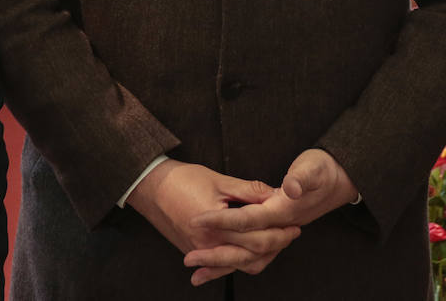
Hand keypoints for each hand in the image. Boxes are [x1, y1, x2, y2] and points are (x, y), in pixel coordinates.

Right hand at [125, 159, 299, 285]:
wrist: (150, 188)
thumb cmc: (183, 179)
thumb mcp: (219, 180)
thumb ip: (249, 191)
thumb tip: (275, 194)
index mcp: (217, 228)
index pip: (257, 237)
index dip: (279, 232)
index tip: (294, 224)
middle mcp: (209, 246)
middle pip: (252, 255)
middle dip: (275, 245)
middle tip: (292, 233)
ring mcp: (200, 253)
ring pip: (238, 265)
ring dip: (260, 256)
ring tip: (277, 243)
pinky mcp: (194, 252)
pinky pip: (222, 265)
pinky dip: (238, 262)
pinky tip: (251, 257)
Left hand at [183, 149, 357, 273]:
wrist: (340, 181)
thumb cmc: (322, 170)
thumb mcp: (311, 168)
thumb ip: (300, 178)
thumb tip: (290, 189)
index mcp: (283, 210)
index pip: (247, 219)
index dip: (221, 220)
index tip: (195, 219)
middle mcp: (280, 227)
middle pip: (245, 249)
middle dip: (216, 255)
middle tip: (189, 257)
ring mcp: (277, 235)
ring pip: (248, 259)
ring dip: (222, 267)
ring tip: (195, 273)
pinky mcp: (274, 236)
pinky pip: (252, 257)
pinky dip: (233, 264)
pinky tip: (214, 267)